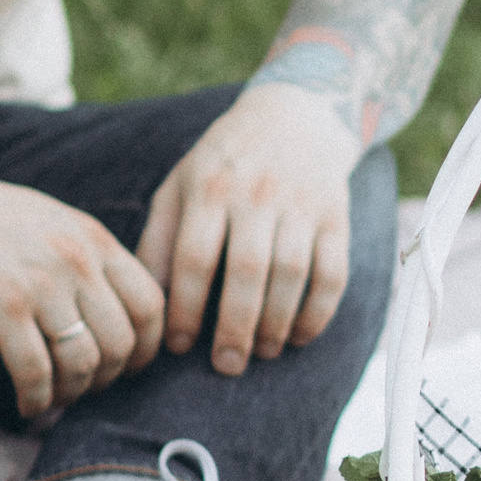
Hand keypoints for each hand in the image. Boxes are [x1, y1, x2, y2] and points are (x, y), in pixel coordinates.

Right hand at [0, 162, 165, 419]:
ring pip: (83, 363)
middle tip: (85, 388)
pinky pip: (36, 372)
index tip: (129, 367)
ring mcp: (41, 285)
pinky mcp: (2, 309)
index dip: (147, 347)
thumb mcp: (54, 223)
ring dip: (72, 393)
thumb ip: (88, 259)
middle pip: (122, 342)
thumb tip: (117, 312)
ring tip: (54, 399)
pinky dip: (37, 399)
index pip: (150, 304)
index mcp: (95, 240)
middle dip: (109, 378)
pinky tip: (27, 404)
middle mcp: (76, 261)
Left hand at [136, 83, 364, 378]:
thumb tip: (145, 300)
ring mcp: (300, 204)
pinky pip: (333, 272)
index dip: (185, 308)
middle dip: (235, 327)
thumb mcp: (181, 185)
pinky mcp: (335, 216)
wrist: (297, 115)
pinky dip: (319, 311)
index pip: (193, 258)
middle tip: (227, 365)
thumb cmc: (224, 162)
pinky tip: (299, 336)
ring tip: (262, 353)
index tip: (178, 346)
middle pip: (246, 272)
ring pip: (291, 275)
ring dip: (276, 323)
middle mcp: (256, 194)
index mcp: (209, 188)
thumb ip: (158, 239)